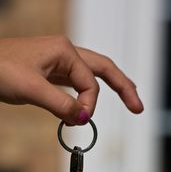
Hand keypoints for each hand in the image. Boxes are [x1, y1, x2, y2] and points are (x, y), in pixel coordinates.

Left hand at [0, 36, 142, 123]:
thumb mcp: (32, 88)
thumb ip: (61, 104)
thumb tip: (84, 118)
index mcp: (65, 51)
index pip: (89, 82)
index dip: (88, 104)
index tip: (80, 120)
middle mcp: (66, 53)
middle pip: (104, 69)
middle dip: (123, 87)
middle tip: (138, 106)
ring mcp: (59, 62)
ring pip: (92, 76)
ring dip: (110, 88)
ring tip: (130, 98)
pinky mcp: (51, 73)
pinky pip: (76, 84)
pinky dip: (86, 95)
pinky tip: (92, 101)